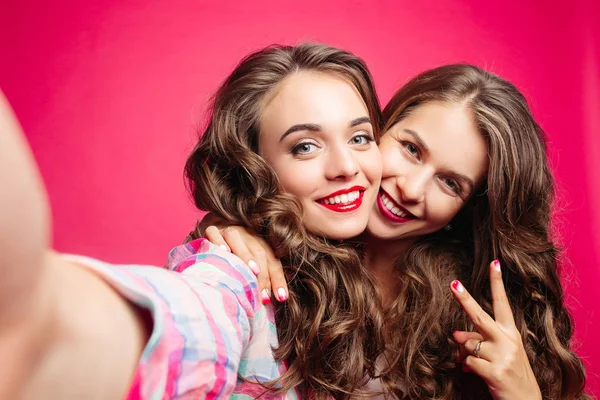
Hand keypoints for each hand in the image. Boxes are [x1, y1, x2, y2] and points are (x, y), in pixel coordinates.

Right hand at [204, 226, 287, 304]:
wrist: (212, 238)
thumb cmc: (234, 260)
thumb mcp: (250, 269)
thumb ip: (264, 278)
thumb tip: (280, 297)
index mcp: (260, 242)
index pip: (272, 260)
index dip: (278, 279)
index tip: (282, 297)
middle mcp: (246, 234)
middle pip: (258, 251)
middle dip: (263, 275)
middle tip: (263, 296)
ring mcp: (228, 231)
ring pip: (238, 239)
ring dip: (246, 255)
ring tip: (253, 272)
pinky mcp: (210, 230)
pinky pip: (214, 232)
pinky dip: (219, 241)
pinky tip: (223, 251)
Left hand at [450, 260, 541, 399]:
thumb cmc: (511, 374)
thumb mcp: (500, 354)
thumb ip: (479, 340)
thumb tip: (456, 335)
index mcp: (511, 333)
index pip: (503, 303)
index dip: (497, 283)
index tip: (494, 262)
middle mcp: (508, 341)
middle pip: (479, 316)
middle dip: (464, 299)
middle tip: (453, 284)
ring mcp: (502, 356)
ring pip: (468, 344)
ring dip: (466, 353)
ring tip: (479, 363)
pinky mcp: (495, 372)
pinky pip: (468, 362)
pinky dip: (468, 367)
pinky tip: (478, 373)